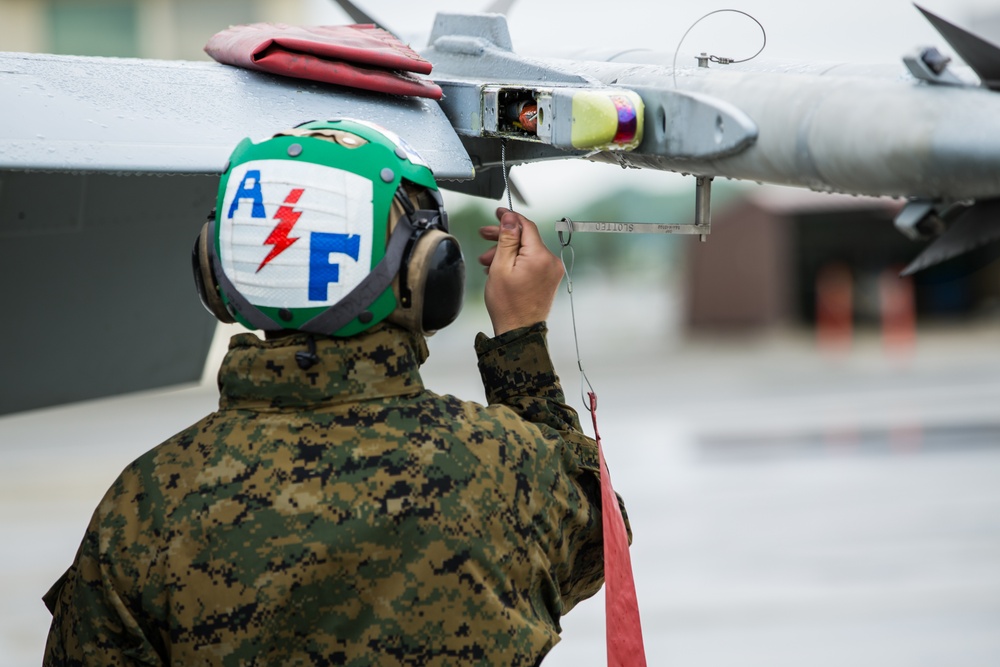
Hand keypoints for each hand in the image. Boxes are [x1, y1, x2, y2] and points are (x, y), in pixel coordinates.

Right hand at [478, 208, 563, 335]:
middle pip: (527, 238)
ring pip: (527, 250)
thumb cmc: (508, 305)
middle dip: (504, 236)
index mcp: (539, 256)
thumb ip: (507, 239)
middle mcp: (550, 262)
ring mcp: (552, 271)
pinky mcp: (549, 279)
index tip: (497, 213)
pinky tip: (501, 267)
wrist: (518, 331)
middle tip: (485, 234)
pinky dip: (517, 261)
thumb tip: (510, 219)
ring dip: (508, 251)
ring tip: (488, 260)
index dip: (510, 218)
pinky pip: (532, 261)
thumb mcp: (500, 267)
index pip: (526, 226)